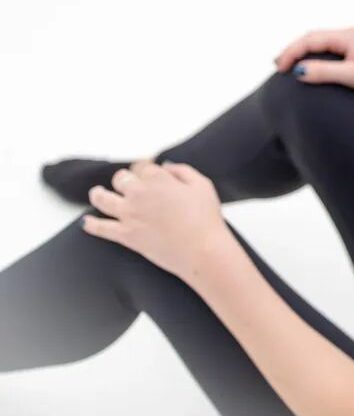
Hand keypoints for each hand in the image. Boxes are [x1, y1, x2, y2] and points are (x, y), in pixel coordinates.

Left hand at [82, 162, 230, 282]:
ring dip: (98, 194)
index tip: (146, 169)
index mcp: (157, 179)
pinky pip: (101, 228)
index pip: (142, 165)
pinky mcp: (125, 235)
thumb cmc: (206, 218)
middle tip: (128, 183)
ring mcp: (128, 215)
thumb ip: (182, 171)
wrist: (201, 250)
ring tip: (97, 193)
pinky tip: (87, 223)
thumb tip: (166, 167)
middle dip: (125, 179)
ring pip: (102, 199)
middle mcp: (138, 193)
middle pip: (121, 179)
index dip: (144, 167)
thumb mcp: (202, 185)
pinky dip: (91, 225)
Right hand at [273, 27, 353, 101]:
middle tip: (277, 66)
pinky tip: (309, 68)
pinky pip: (329, 52)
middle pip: (314, 38)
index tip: (280, 69)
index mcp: (348, 35)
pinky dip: (315, 58)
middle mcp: (350, 35)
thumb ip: (325, 72)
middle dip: (294, 50)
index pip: (311, 38)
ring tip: (287, 66)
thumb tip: (298, 70)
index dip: (292, 52)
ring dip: (303, 53)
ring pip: (321, 44)